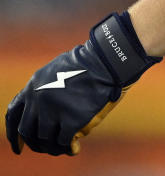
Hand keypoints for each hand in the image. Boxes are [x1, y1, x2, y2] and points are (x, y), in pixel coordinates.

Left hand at [5, 12, 160, 155]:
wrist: (107, 60)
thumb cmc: (87, 64)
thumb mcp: (56, 70)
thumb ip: (44, 89)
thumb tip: (42, 116)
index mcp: (33, 85)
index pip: (13, 114)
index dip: (13, 134)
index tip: (18, 147)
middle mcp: (38, 98)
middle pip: (27, 132)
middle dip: (36, 144)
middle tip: (47, 148)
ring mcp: (53, 110)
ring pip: (45, 140)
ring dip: (53, 147)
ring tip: (63, 147)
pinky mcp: (71, 119)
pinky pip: (63, 142)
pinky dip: (68, 148)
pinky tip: (74, 147)